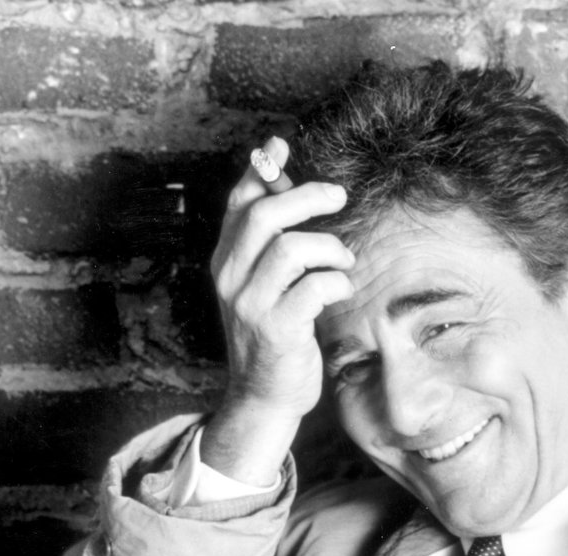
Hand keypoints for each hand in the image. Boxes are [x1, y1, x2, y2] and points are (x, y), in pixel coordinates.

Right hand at [201, 136, 355, 484]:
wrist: (264, 398)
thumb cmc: (274, 337)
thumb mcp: (262, 286)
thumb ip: (271, 244)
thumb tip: (284, 185)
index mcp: (225, 262)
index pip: (238, 203)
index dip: (261, 170)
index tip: (281, 144)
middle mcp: (231, 279)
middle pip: (265, 216)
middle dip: (308, 197)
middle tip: (339, 197)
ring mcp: (251, 304)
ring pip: (293, 248)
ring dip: (330, 248)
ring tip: (342, 262)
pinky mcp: (277, 329)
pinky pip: (315, 287)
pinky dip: (336, 283)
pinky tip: (340, 290)